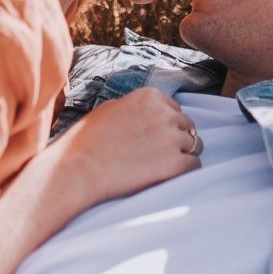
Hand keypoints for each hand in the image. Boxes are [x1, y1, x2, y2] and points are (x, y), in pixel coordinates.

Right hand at [50, 87, 202, 210]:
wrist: (77, 170)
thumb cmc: (86, 141)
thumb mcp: (109, 109)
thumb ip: (133, 107)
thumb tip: (146, 112)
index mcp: (150, 96)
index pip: (175, 110)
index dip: (167, 126)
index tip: (155, 139)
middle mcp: (165, 114)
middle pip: (187, 127)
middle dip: (177, 140)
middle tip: (159, 155)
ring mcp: (172, 139)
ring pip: (195, 145)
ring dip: (183, 155)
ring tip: (162, 166)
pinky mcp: (176, 164)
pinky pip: (194, 165)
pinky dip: (185, 171)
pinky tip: (169, 176)